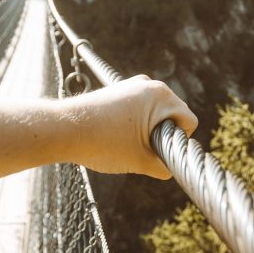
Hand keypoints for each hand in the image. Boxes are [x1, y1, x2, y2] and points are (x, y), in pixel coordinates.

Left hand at [60, 75, 197, 179]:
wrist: (65, 130)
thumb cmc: (104, 143)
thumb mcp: (142, 161)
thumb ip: (165, 166)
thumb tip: (172, 167)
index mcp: (162, 95)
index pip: (188, 122)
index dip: (178, 142)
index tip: (158, 152)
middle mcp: (150, 84)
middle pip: (172, 115)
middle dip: (162, 134)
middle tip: (141, 149)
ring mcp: (132, 84)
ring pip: (155, 113)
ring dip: (148, 129)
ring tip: (126, 143)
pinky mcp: (118, 89)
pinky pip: (139, 109)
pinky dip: (134, 123)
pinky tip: (117, 135)